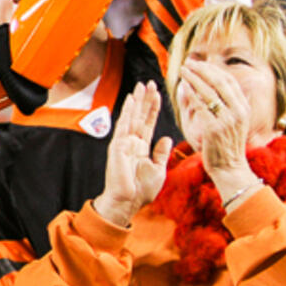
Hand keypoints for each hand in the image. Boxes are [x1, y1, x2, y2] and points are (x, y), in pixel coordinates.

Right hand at [94, 82, 172, 226]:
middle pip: (140, 116)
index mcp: (142, 147)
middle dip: (146, 99)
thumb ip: (161, 153)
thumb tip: (167, 138)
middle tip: (150, 82)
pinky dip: (128, 112)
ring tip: (142, 85)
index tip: (158, 94)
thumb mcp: (158, 169)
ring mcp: (124, 143)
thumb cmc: (141, 190)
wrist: (128, 202)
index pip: (149, 123)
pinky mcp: (118, 146)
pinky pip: (124, 125)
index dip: (153, 108)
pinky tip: (131, 99)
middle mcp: (132, 142)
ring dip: (138, 101)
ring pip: (132, 117)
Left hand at [178, 58, 257, 194]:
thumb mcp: (234, 123)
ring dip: (194, 78)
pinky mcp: (214, 129)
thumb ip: (229, 106)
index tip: (199, 63)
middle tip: (188, 63)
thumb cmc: (226, 146)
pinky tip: (183, 88)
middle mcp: (238, 111)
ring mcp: (227, 120)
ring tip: (183, 71)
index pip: (229, 81)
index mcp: (244, 108)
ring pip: (209, 92)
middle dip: (203, 70)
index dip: (213, 69)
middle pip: (220, 82)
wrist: (230, 169)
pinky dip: (191, 95)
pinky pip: (201, 107)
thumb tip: (227, 88)